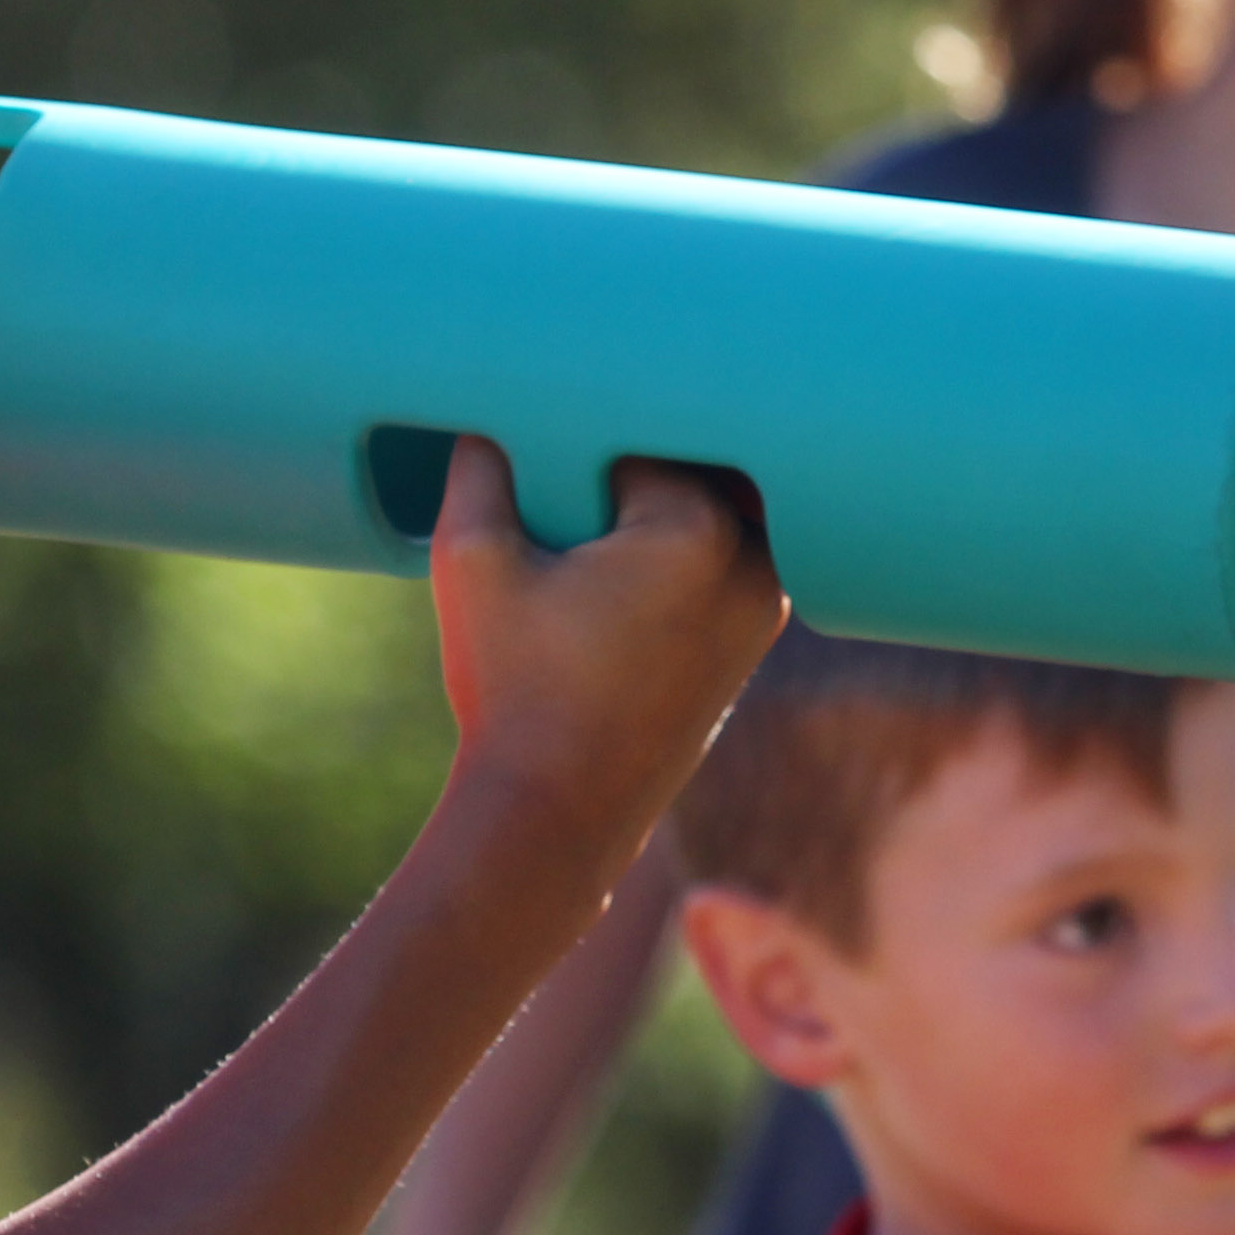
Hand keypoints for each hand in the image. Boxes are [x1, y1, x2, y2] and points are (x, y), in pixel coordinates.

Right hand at [426, 440, 781, 864]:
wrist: (555, 814)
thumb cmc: (511, 689)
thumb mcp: (471, 563)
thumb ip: (479, 470)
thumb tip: (486, 420)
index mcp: (694, 531)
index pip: (640, 433)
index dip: (584, 440)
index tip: (548, 463)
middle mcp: (751, 564)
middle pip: (691, 464)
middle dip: (630, 466)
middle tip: (571, 494)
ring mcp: (764, 607)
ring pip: (712, 510)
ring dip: (656, 509)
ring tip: (589, 538)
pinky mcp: (751, 642)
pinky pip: (722, 559)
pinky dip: (676, 553)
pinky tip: (614, 579)